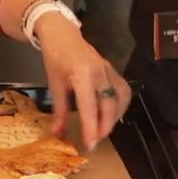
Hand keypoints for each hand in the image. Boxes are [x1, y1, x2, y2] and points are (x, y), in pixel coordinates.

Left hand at [35, 14, 131, 150]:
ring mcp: (109, 70)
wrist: (62, 34)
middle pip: (109, 105)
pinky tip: (112, 115)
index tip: (90, 144)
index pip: (89, 106)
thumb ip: (59, 110)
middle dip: (104, 126)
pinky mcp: (113, 70)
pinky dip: (120, 106)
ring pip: (121, 99)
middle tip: (95, 141)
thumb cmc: (55, 57)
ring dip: (114, 117)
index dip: (91, 127)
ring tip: (103, 129)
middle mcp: (100, 72)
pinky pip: (123, 90)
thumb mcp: (54, 84)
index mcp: (82, 74)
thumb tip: (59, 134)